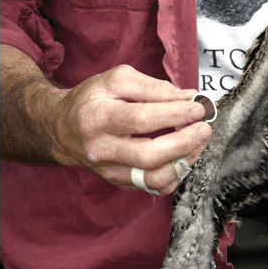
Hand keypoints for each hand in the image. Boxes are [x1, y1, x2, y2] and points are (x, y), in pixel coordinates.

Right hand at [40, 65, 211, 194]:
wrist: (62, 128)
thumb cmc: (93, 99)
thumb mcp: (117, 80)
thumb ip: (153, 87)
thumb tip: (187, 97)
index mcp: (97, 117)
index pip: (140, 119)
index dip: (174, 115)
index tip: (198, 108)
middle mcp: (101, 149)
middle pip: (148, 155)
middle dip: (183, 143)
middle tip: (205, 128)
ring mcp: (109, 171)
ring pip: (153, 178)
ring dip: (184, 161)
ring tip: (198, 142)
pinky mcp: (119, 183)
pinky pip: (153, 188)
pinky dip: (175, 174)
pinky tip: (184, 156)